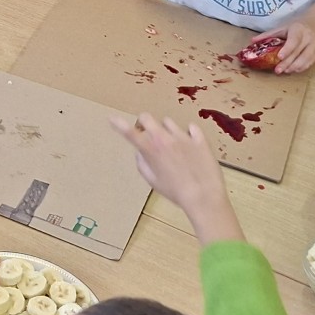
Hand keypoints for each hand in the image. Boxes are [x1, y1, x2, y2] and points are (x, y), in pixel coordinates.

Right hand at [111, 113, 241, 242]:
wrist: (203, 197)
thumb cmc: (175, 192)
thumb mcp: (153, 181)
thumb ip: (143, 164)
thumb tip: (140, 152)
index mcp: (150, 150)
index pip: (129, 132)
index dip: (118, 124)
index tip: (112, 118)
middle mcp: (164, 138)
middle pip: (147, 117)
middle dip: (143, 123)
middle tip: (147, 134)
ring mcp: (183, 136)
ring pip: (168, 122)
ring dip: (166, 130)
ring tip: (172, 144)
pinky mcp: (199, 139)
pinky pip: (192, 127)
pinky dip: (189, 132)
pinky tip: (190, 143)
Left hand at [264, 20, 314, 74]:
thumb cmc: (296, 25)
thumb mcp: (283, 27)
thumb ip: (269, 34)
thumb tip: (252, 41)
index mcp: (298, 29)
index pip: (294, 41)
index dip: (287, 49)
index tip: (279, 57)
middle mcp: (309, 37)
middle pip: (298, 52)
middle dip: (287, 63)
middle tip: (277, 71)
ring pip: (306, 59)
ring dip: (294, 67)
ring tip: (285, 71)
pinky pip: (310, 62)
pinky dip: (301, 68)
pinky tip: (293, 70)